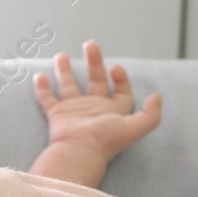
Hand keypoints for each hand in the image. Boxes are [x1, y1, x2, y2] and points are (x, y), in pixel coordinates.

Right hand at [34, 41, 160, 163]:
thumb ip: (151, 114)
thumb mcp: (135, 127)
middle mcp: (94, 108)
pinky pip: (47, 99)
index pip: (121, 91)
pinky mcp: (57, 115)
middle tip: (90, 44)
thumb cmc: (106, 140)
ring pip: (68, 86)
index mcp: (113, 111)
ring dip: (65, 70)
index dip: (121, 78)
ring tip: (61, 55)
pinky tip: (39, 76)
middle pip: (95, 80)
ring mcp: (73, 111)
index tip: (114, 68)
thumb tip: (158, 96)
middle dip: (94, 61)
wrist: (79, 152)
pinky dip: (42, 88)